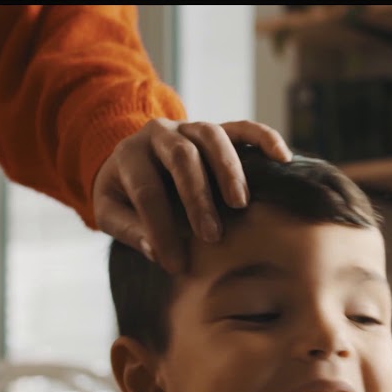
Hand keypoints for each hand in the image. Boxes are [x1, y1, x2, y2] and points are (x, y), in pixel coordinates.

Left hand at [92, 118, 292, 273]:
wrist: (133, 161)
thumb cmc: (124, 194)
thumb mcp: (110, 212)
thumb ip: (127, 229)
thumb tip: (155, 249)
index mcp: (129, 155)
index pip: (146, 190)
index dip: (160, 228)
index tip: (174, 264)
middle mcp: (159, 134)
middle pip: (181, 156)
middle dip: (198, 196)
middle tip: (212, 235)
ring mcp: (190, 127)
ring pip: (212, 135)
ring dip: (228, 169)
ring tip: (240, 204)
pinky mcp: (218, 130)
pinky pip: (243, 127)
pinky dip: (264, 138)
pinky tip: (281, 157)